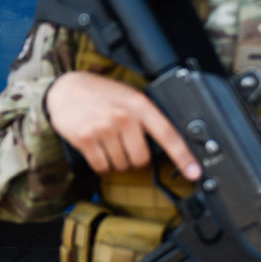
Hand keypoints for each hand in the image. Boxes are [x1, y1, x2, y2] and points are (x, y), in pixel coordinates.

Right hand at [45, 71, 199, 179]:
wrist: (66, 88)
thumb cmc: (100, 94)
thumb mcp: (129, 97)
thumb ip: (145, 117)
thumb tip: (165, 146)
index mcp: (140, 105)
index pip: (168, 134)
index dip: (183, 157)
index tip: (194, 173)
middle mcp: (124, 117)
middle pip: (141, 159)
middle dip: (134, 159)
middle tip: (125, 146)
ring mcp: (104, 128)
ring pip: (120, 165)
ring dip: (116, 161)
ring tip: (108, 142)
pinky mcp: (86, 139)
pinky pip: (101, 166)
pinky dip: (101, 164)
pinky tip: (97, 149)